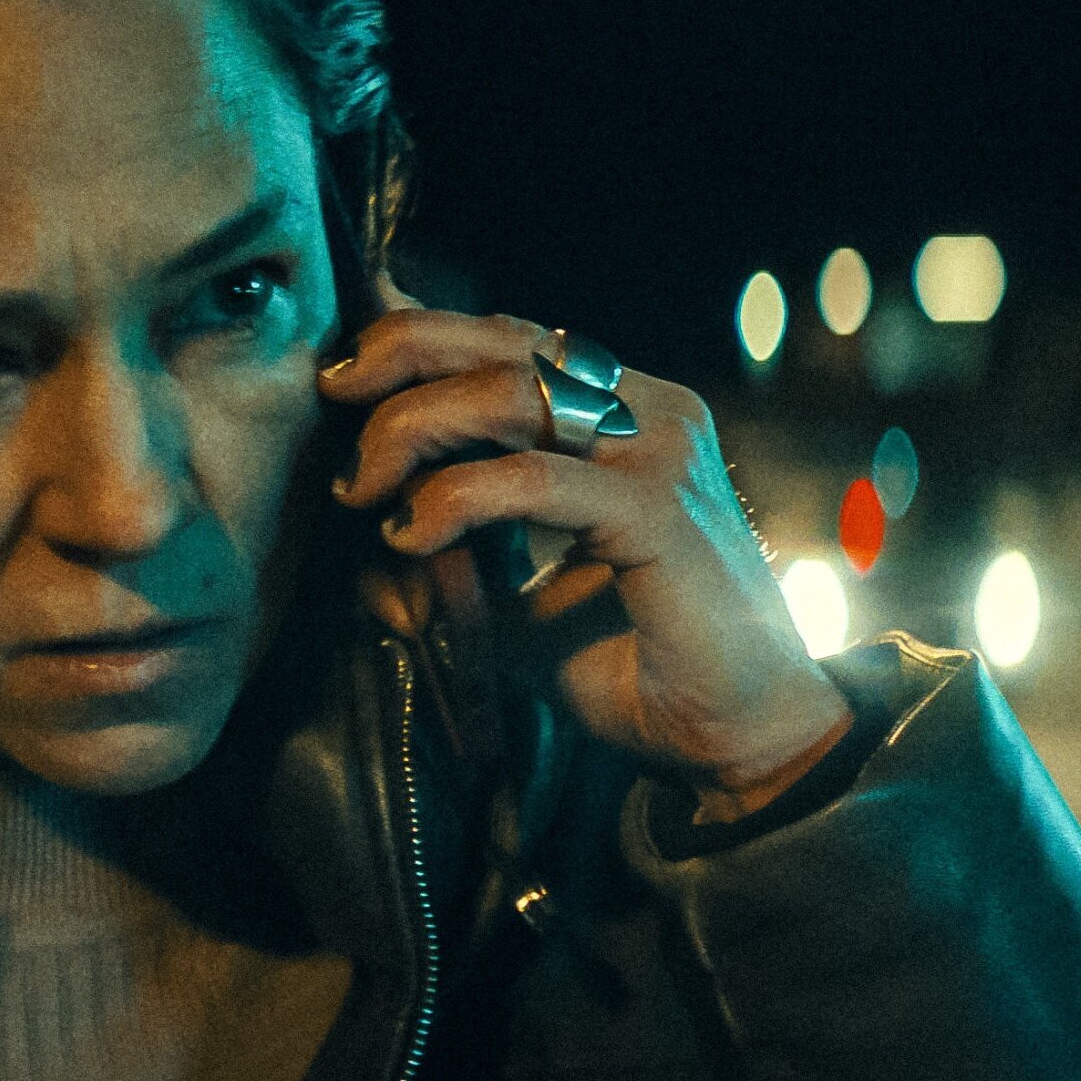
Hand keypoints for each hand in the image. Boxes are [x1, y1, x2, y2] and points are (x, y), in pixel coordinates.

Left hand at [322, 288, 852, 820]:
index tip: (346, 382)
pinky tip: (413, 535)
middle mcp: (655, 413)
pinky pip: (531, 479)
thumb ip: (467, 546)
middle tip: (333, 396)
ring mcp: (662, 454)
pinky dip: (457, 499)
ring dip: (413, 430)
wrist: (747, 739)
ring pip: (510, 393)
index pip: (516, 343)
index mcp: (636, 416)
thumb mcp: (526, 597)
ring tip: (363, 489)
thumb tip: (374, 520)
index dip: (423, 342)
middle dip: (400, 355)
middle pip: (505, 341)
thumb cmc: (645, 670)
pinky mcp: (659, 510)